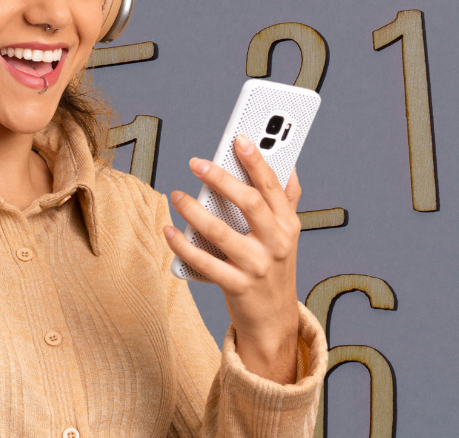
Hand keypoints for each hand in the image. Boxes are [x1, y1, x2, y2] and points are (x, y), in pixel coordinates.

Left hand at [163, 134, 302, 383]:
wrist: (274, 320)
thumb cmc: (275, 268)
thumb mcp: (287, 235)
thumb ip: (287, 201)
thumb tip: (289, 165)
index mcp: (289, 224)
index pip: (272, 185)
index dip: (256, 160)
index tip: (238, 138)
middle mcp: (277, 243)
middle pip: (249, 202)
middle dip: (221, 178)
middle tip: (196, 162)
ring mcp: (257, 266)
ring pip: (220, 231)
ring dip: (194, 211)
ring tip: (176, 196)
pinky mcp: (237, 286)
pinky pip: (204, 262)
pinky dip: (183, 246)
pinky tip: (169, 231)